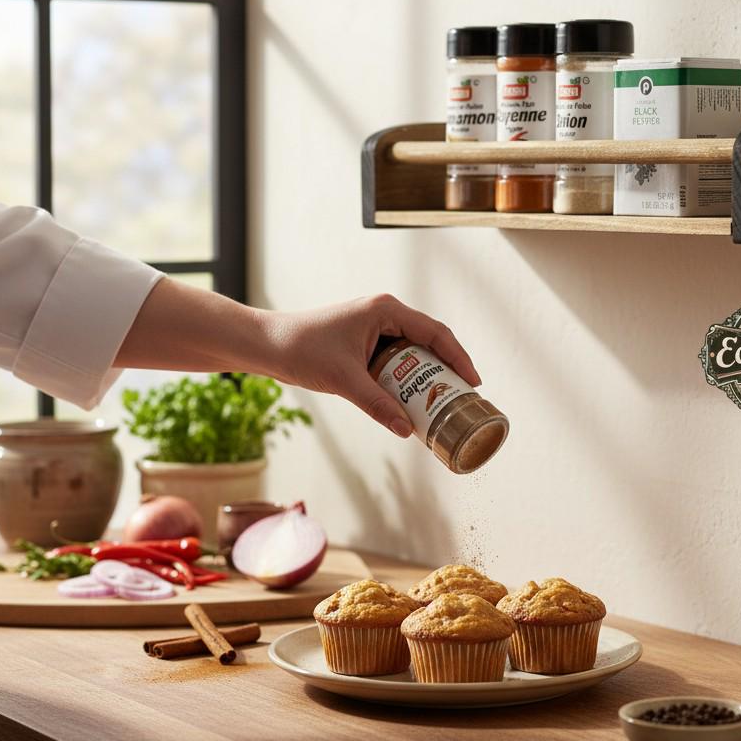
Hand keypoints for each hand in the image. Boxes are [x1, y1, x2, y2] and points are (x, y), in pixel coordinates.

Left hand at [265, 294, 480, 437]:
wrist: (267, 344)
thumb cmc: (302, 350)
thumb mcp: (345, 380)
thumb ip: (377, 405)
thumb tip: (407, 431)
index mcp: (385, 310)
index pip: (436, 333)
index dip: (459, 358)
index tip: (473, 383)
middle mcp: (384, 313)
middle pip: (429, 341)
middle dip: (446, 369)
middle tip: (459, 397)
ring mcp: (373, 326)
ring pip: (412, 351)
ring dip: (425, 375)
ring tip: (439, 402)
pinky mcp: (363, 340)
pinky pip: (395, 358)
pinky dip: (405, 378)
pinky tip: (409, 399)